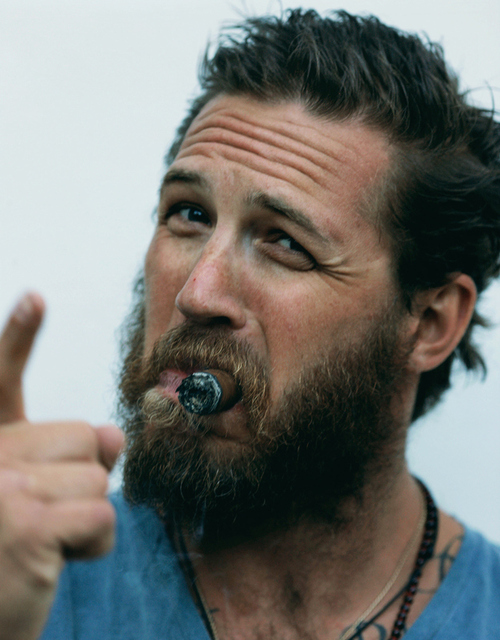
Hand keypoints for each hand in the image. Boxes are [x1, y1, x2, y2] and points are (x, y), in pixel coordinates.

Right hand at [0, 293, 123, 639]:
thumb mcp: (28, 497)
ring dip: (82, 520)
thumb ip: (62, 456)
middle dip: (79, 483)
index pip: (2, 381)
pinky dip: (90, 547)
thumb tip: (112, 436)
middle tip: (36, 521)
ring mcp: (0, 487)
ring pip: (98, 480)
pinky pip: (101, 518)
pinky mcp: (25, 523)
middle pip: (85, 438)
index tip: (36, 297)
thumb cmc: (5, 558)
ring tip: (37, 546)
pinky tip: (49, 563)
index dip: (18, 338)